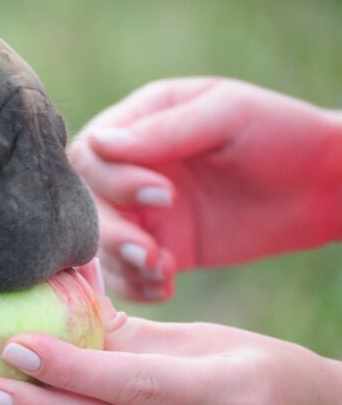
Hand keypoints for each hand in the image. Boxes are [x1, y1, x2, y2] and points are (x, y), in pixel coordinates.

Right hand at [68, 77, 341, 300]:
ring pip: (100, 242)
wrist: (324, 185)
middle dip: (112, 231)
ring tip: (162, 271)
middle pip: (86, 204)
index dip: (114, 181)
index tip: (164, 195)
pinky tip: (166, 287)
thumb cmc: (280, 132)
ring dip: (122, 263)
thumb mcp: (226, 116)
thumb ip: (165, 130)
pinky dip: (136, 285)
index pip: (92, 155)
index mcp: (138, 123)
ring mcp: (142, 211)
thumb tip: (99, 142)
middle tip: (150, 251)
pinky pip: (127, 272)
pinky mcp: (162, 246)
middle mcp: (129, 168)